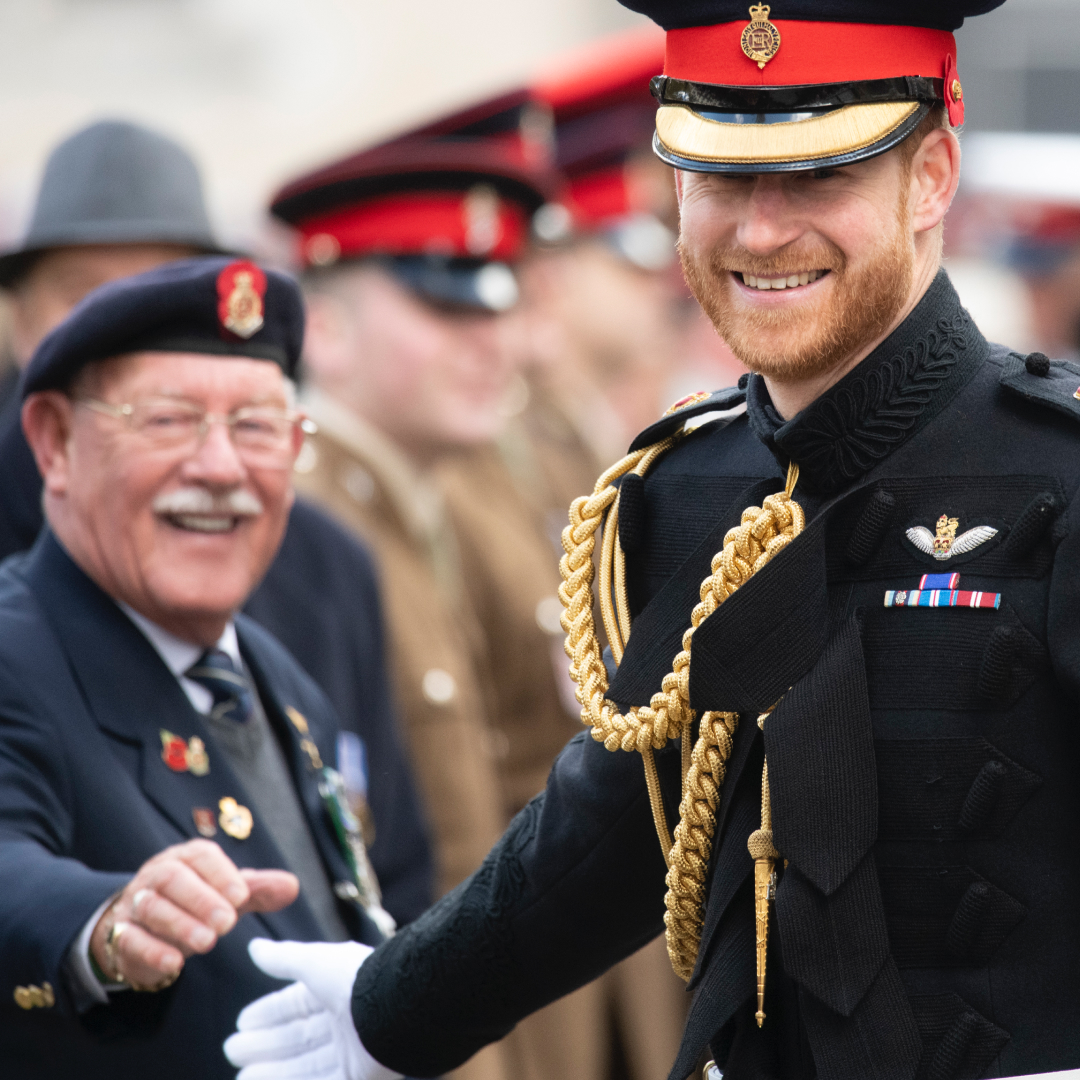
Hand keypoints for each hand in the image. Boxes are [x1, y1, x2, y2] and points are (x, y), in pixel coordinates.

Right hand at [92, 839, 297, 990]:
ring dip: (180, 924)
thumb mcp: (225, 893)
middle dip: (201, 899)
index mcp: (185, 858)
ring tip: (208, 941)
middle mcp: (157, 875)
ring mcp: (135, 904)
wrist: (139, 925)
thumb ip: (257, 889)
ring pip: (151, 907)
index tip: (242, 897)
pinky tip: (175, 963)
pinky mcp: (120, 935)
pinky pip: (130, 939)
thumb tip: (292, 887)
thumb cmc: (192, 902)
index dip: (221, 874)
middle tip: (227, 923)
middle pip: (172, 878)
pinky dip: (152, 950)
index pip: (201, 856)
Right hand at [223, 938, 401, 1079]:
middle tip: (232, 1051)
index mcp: (338, 990)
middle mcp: (345, 1021)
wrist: (400, 1008)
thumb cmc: (358, 980)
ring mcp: (353, 1051)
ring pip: (305, 1065)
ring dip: (272, 1072)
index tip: (241, 1023)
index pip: (297, 1004)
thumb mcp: (315, 963)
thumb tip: (254, 947)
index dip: (269, 1013)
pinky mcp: (360, 1076)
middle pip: (298, 1037)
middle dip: (265, 1045)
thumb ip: (285, 959)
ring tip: (241, 1077)